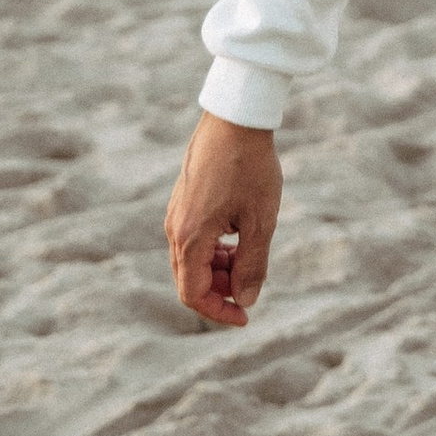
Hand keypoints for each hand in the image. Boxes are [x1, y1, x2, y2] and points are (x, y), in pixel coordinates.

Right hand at [165, 115, 282, 327]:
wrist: (235, 118)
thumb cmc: (250, 167)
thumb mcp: (261, 220)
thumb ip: (252, 264)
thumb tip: (246, 300)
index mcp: (190, 238)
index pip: (194, 294)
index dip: (219, 312)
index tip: (246, 316)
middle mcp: (175, 229)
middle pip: (190, 280)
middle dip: (221, 291)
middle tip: (253, 284)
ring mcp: (176, 214)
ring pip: (191, 260)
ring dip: (219, 270)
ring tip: (250, 256)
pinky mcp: (183, 201)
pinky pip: (193, 239)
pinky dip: (214, 250)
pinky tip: (240, 236)